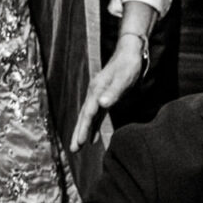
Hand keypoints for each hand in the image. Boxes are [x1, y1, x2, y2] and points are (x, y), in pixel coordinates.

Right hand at [70, 35, 145, 151]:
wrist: (130, 53)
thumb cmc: (128, 65)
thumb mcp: (123, 78)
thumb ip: (113, 92)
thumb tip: (102, 104)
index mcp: (97, 90)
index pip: (88, 113)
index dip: (83, 128)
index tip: (79, 142)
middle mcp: (94, 94)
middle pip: (84, 117)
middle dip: (78, 133)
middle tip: (73, 149)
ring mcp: (98, 96)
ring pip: (88, 117)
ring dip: (83, 131)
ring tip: (77, 146)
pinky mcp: (104, 98)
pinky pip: (96, 116)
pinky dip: (93, 127)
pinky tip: (92, 138)